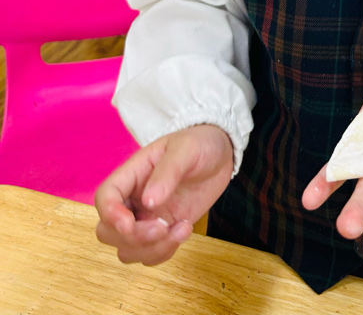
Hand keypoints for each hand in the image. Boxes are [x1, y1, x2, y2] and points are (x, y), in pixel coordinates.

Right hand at [95, 124, 233, 265]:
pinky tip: (186, 229)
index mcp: (131, 174)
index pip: (105, 197)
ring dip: (152, 248)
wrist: (220, 155)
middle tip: (164, 226)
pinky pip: (150, 255)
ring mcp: (146, 219)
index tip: (128, 224)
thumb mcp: (186, 149)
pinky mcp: (163, 232)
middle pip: (108, 231)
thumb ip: (167, 172)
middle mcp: (133, 200)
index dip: (110, 214)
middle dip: (133, 238)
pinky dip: (165, 251)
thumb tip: (148, 202)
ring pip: (127, 250)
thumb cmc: (199, 143)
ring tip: (184, 227)